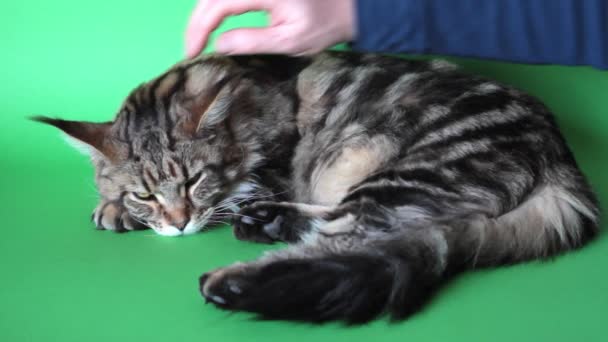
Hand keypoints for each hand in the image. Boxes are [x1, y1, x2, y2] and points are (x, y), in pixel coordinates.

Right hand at [185, 0, 354, 57]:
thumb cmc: (322, 26)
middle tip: (190, 51)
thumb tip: (219, 45)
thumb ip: (253, 42)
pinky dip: (214, 8)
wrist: (343, 7)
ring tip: (196, 41)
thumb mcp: (290, 42)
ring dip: (202, 14)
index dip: (200, 27)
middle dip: (196, 22)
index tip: (192, 52)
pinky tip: (210, 26)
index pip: (219, 3)